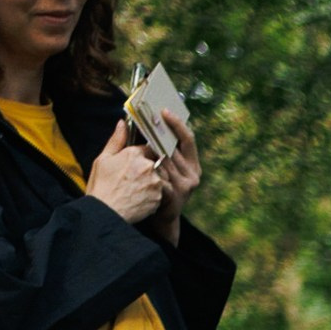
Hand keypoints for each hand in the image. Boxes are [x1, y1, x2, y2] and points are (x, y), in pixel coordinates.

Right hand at [85, 122, 163, 225]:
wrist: (105, 213)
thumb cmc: (101, 186)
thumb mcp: (103, 160)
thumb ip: (116, 140)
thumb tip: (122, 123)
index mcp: (134, 154)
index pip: (149, 147)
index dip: (144, 154)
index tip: (138, 162)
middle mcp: (148, 166)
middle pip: (158, 162)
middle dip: (151, 168)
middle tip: (135, 178)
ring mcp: (156, 182)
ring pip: (162, 177)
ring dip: (154, 181)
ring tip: (137, 189)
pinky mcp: (160, 196)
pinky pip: (163, 191)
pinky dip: (155, 194)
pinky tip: (142, 198)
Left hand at [145, 109, 200, 246]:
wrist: (159, 219)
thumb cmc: (157, 188)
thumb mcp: (160, 167)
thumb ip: (155, 148)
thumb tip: (138, 124)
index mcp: (191, 163)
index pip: (187, 139)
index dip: (177, 124)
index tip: (164, 110)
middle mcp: (193, 173)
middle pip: (174, 148)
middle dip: (160, 133)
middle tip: (147, 116)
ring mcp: (186, 185)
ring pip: (165, 161)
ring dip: (151, 151)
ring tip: (137, 135)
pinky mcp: (177, 196)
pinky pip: (160, 177)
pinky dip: (149, 170)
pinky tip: (137, 165)